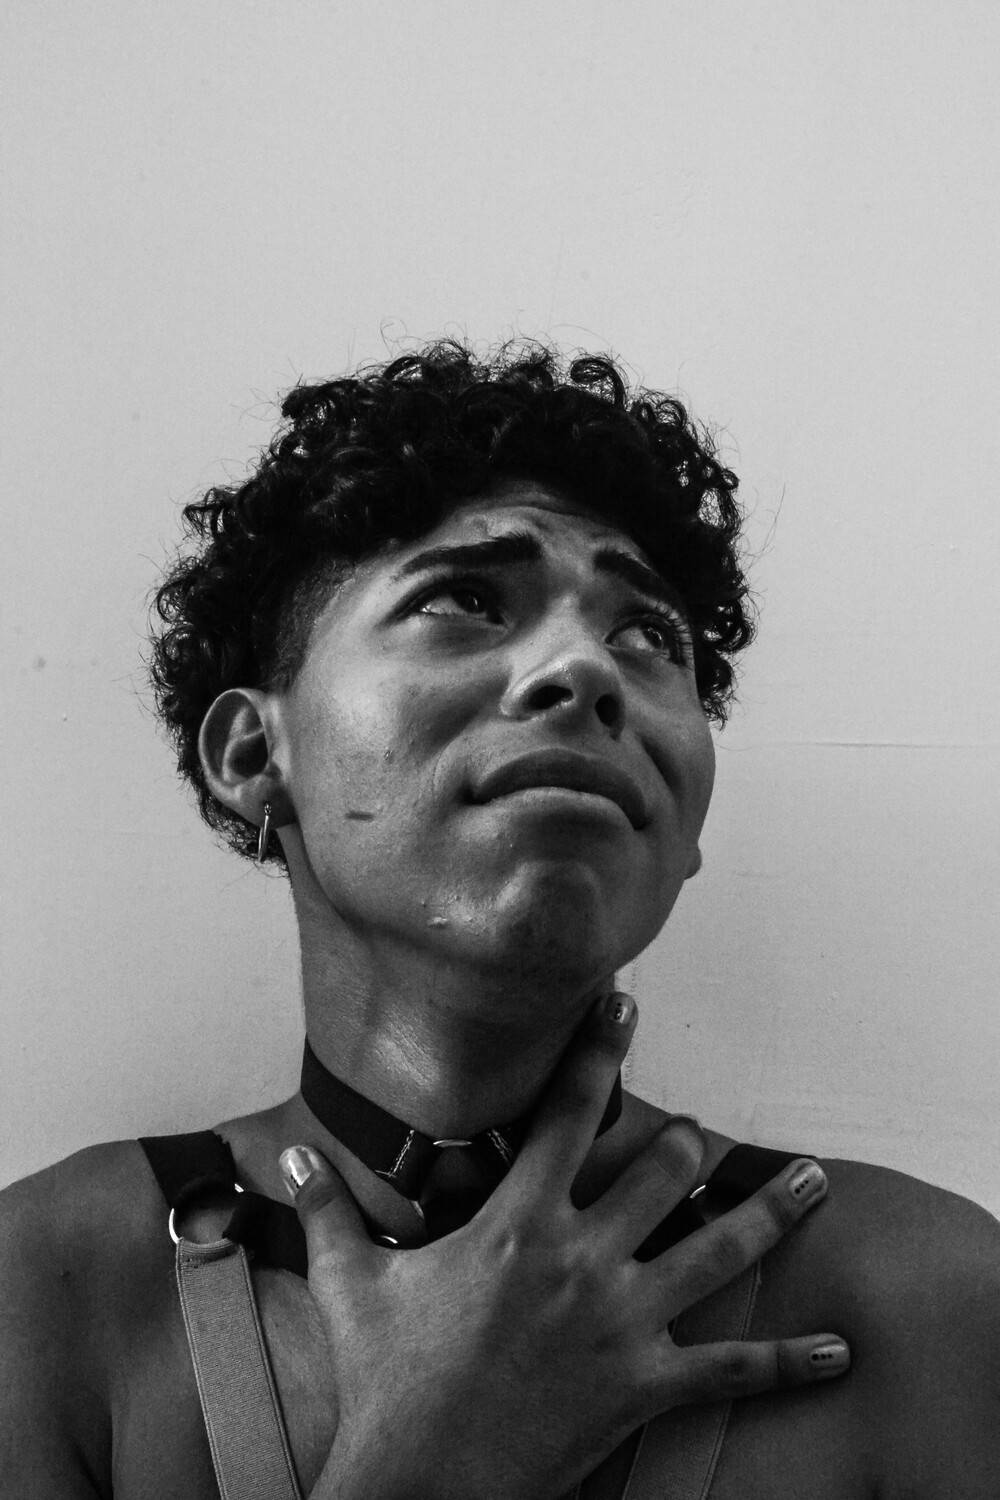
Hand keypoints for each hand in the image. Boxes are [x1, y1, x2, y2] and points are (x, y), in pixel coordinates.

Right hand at [283, 994, 848, 1499]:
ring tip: (815, 1182)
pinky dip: (790, 1360)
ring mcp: (622, 1320)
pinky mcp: (646, 1385)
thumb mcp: (349, 1286)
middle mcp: (580, 1257)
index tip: (626, 1002)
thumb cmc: (386, 1383)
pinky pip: (732, 1368)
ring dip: (768, 1212)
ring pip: (715, 1247)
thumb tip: (282, 1159)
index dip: (601, 1049)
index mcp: (516, 1222)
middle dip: (686, 1138)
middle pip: (662, 1168)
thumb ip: (322, 1211)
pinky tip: (840, 1350)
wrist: (419, 1484)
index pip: (571, 1111)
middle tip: (696, 1126)